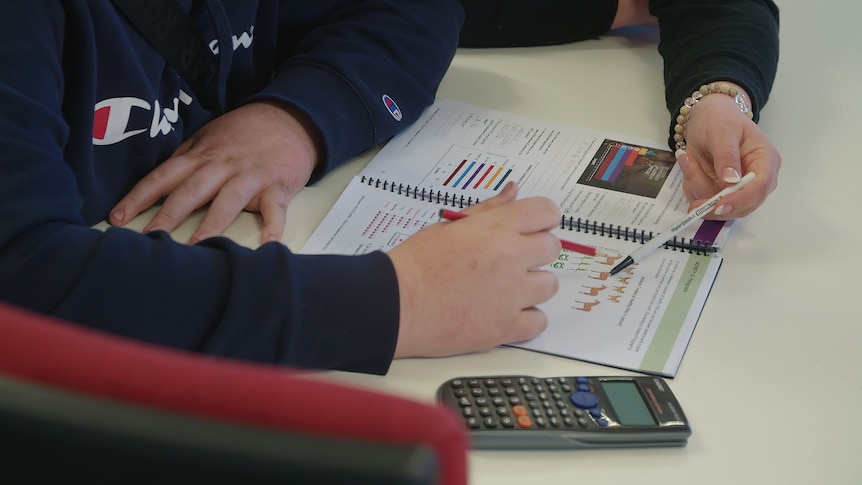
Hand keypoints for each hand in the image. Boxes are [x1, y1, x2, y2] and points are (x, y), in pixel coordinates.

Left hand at [109, 101, 321, 243]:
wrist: (289, 119)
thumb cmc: (245, 133)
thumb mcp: (209, 138)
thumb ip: (186, 160)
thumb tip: (156, 184)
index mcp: (200, 156)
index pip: (163, 177)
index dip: (139, 197)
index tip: (117, 217)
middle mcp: (222, 166)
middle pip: (191, 190)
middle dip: (168, 214)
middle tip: (150, 238)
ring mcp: (250, 175)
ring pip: (229, 199)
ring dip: (213, 222)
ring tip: (197, 245)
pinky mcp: (278, 186)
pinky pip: (275, 209)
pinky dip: (273, 226)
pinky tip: (268, 245)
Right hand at [388, 182, 561, 357]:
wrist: (394, 304)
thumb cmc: (415, 264)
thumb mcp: (450, 225)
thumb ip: (488, 209)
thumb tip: (513, 191)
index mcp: (497, 228)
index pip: (547, 212)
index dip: (540, 220)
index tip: (530, 230)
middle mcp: (511, 257)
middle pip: (552, 248)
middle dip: (536, 253)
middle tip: (511, 261)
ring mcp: (512, 294)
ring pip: (549, 285)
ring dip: (532, 287)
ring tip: (504, 290)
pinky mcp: (506, 327)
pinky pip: (539, 322)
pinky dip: (526, 320)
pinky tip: (503, 314)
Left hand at [675, 85, 780, 218]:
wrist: (705, 118)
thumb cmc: (720, 119)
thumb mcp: (722, 131)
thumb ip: (726, 155)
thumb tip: (731, 182)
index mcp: (765, 161)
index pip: (760, 188)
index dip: (741, 200)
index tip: (719, 206)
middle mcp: (755, 180)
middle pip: (740, 206)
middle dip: (712, 198)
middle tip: (690, 177)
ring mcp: (737, 189)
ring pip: (717, 206)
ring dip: (696, 185)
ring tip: (688, 158)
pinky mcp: (719, 192)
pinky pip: (703, 200)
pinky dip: (691, 185)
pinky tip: (690, 164)